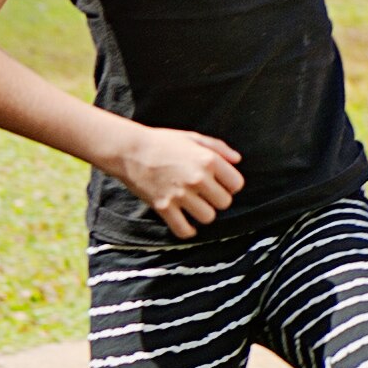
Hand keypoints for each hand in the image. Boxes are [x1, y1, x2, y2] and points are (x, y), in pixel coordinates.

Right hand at [107, 123, 244, 237]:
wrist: (129, 150)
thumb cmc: (162, 142)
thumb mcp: (192, 137)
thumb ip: (218, 147)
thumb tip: (237, 161)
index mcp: (207, 160)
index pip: (236, 184)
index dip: (230, 185)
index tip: (219, 184)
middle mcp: (197, 178)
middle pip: (224, 203)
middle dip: (217, 200)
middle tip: (205, 195)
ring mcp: (180, 194)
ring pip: (208, 217)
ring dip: (203, 214)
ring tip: (194, 206)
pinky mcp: (164, 207)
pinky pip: (184, 229)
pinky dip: (187, 230)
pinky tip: (186, 224)